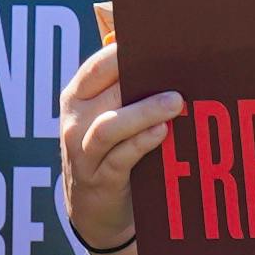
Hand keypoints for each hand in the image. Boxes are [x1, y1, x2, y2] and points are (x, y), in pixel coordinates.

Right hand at [53, 15, 179, 254]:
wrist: (94, 211)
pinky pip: (121, 156)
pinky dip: (142, 142)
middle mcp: (75, 121)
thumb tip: (138, 45)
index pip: (96, 67)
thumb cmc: (109, 153)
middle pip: (109, 92)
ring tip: (176, 102)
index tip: (158, 43)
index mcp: (76, 98)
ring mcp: (83, 152)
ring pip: (111, 125)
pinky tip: (163, 132)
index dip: (124, 53)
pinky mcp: (100, 178)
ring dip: (145, 111)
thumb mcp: (106, 117)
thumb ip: (119, 86)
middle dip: (144, 79)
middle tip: (179, 70)